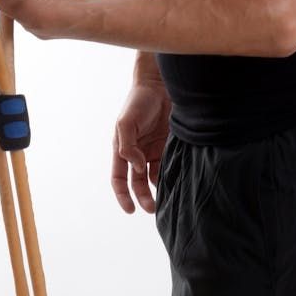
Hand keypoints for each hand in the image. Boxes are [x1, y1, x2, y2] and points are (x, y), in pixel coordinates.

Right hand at [111, 60, 170, 213]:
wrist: (161, 86)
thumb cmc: (139, 101)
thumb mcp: (126, 122)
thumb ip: (127, 146)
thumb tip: (136, 167)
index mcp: (121, 149)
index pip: (119, 178)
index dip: (123, 195)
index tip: (130, 210)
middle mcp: (136, 153)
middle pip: (138, 183)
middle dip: (143, 198)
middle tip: (153, 209)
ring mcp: (153, 150)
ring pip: (154, 177)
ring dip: (158, 190)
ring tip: (166, 199)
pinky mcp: (168, 146)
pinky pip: (168, 166)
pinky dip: (171, 176)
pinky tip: (176, 183)